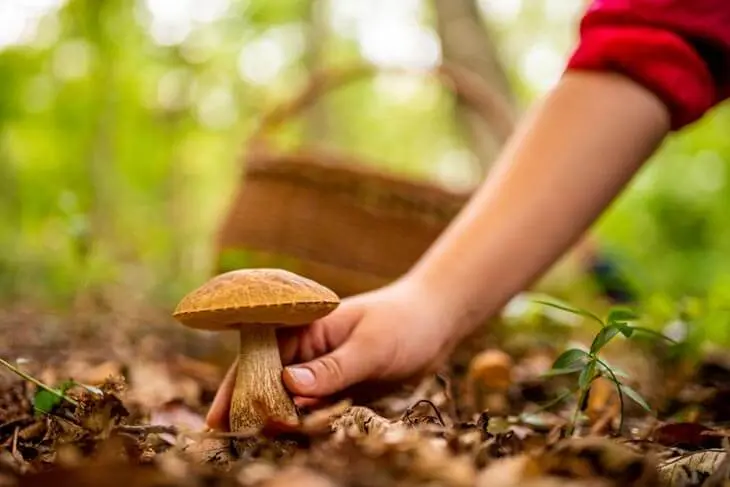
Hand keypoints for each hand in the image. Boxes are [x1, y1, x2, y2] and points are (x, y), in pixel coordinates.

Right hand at [205, 277, 463, 430]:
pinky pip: (313, 414)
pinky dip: (303, 429)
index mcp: (302, 329)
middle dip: (250, 412)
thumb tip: (288, 385)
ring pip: (287, 404)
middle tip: (232, 443)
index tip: (221, 420)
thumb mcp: (370, 346)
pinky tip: (291, 444)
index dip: (237, 389)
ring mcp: (320, 374)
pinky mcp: (336, 391)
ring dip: (275, 424)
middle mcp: (304, 352)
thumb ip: (332, 367)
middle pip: (266, 385)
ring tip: (255, 447)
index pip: (258, 359)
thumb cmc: (402, 323)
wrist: (435, 324)